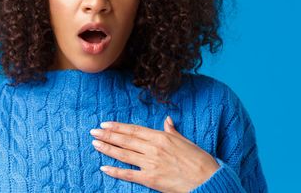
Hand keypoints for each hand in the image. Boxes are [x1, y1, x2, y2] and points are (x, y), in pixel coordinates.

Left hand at [89, 116, 219, 192]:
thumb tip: (167, 120)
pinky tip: (104, 167)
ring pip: (124, 154)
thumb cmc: (199, 160)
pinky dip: (115, 171)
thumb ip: (172, 131)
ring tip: (95, 144)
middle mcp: (153, 148)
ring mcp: (151, 164)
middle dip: (108, 135)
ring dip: (108, 148)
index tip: (105, 124)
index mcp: (161, 137)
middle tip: (93, 132)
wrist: (207, 180)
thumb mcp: (185, 141)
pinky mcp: (151, 179)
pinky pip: (129, 174)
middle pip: (125, 140)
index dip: (118, 127)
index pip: (134, 130)